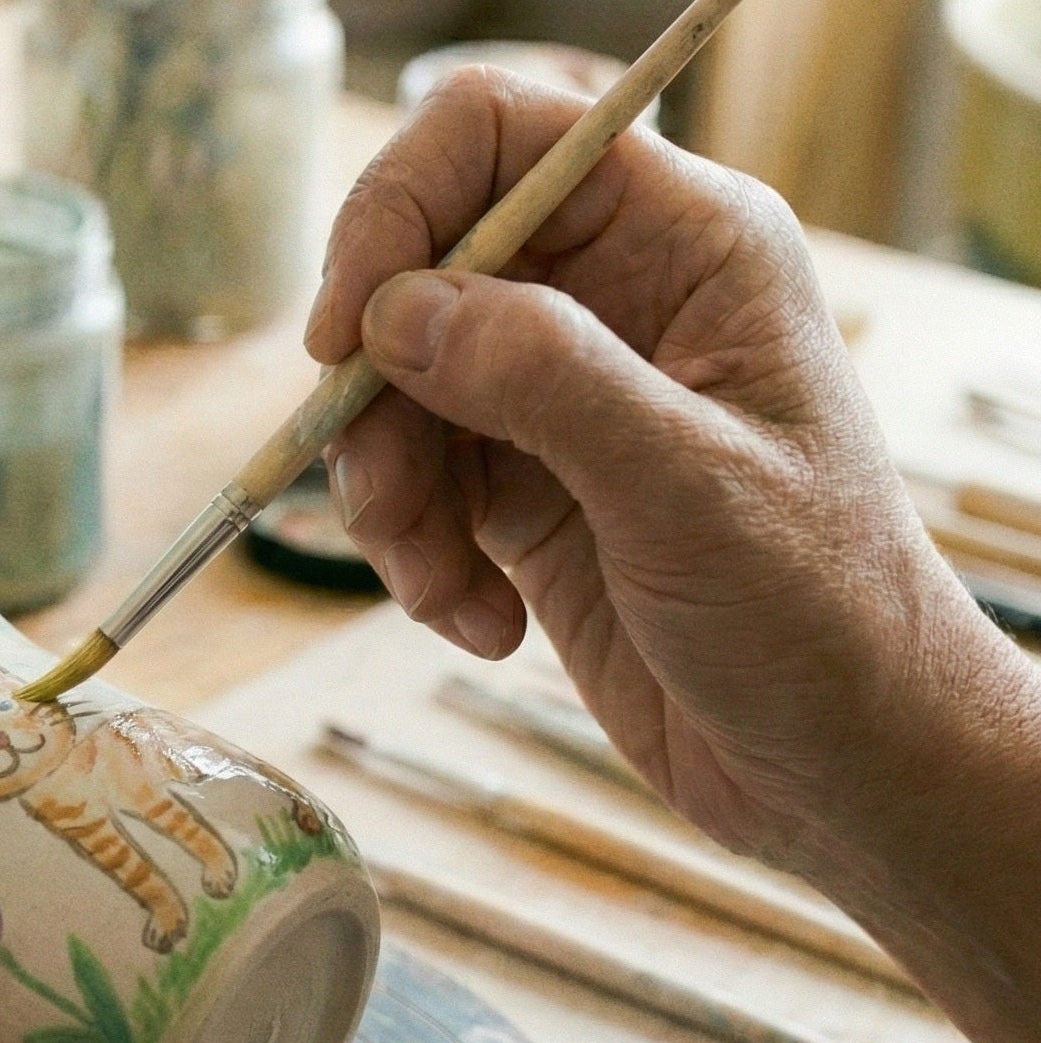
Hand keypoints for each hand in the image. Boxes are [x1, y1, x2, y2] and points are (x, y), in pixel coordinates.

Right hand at [307, 69, 1040, 1042]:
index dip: (399, 209)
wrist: (837, 765)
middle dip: (378, 397)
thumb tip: (395, 310)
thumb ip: (543, 379)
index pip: (499, 140)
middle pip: (419, 276)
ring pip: (399, 394)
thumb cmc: (816, 615)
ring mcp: (563, 399)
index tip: (342, 331)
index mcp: (684, 245)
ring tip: (448, 593)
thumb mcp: (683, 488)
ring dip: (392, 500)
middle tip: (388, 503)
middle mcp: (616, 301)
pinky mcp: (526, 491)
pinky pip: (416, 487)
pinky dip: (418, 559)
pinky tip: (483, 624)